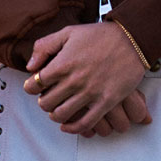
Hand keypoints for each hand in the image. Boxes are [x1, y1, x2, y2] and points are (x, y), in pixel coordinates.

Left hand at [21, 22, 151, 135]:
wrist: (130, 40)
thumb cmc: (98, 35)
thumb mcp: (68, 32)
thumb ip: (44, 46)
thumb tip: (30, 66)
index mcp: (63, 63)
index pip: (35, 84)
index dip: (30, 87)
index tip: (34, 86)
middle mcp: (74, 80)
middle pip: (46, 102)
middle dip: (42, 102)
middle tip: (46, 98)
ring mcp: (90, 93)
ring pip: (63, 115)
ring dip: (55, 115)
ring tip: (56, 110)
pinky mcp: (106, 102)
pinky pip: (85, 123)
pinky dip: (73, 128)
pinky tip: (67, 126)